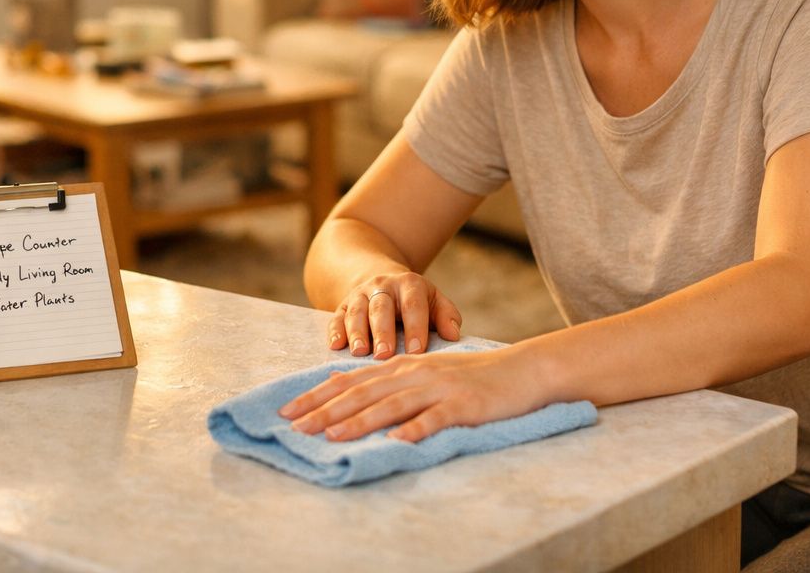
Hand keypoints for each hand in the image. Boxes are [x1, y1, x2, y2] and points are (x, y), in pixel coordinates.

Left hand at [279, 345, 543, 442]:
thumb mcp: (423, 373)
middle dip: (326, 411)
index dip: (318, 396)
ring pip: (392, 404)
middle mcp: (414, 373)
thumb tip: (342, 388)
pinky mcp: (463, 405)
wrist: (522, 370)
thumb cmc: (470, 377)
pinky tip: (396, 442)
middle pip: (363, 392)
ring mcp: (438, 388)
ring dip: (360, 421)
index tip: (287, 411)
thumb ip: (386, 381)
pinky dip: (414, 429)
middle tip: (295, 427)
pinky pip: (435, 419)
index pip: (350, 381)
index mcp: (402, 367)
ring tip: (332, 438)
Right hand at [329, 273, 462, 358]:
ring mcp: (360, 295)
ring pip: (356, 312)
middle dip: (382, 332)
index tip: (417, 352)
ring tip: (359, 352)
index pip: (414, 305)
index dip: (415, 327)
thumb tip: (453, 336)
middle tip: (385, 354)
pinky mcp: (342, 306)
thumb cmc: (417, 302)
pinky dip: (335, 331)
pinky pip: (336, 317)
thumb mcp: (435, 302)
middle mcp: (382, 286)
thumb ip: (447, 317)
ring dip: (357, 332)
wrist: (385, 282)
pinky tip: (335, 346)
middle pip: (381, 307)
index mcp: (410, 284)